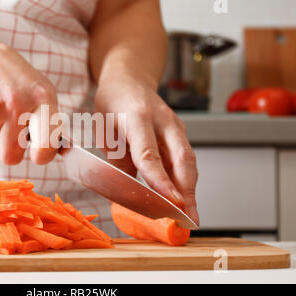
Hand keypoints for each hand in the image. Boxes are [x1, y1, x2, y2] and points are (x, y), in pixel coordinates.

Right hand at [0, 33, 58, 164]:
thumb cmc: (14, 79)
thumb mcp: (40, 90)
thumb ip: (50, 122)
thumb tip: (59, 151)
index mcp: (42, 98)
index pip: (46, 143)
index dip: (42, 156)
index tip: (37, 154)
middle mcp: (17, 103)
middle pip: (11, 157)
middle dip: (9, 150)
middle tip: (9, 132)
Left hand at [95, 76, 198, 224]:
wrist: (129, 78)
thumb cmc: (112, 102)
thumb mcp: (104, 128)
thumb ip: (118, 158)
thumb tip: (131, 188)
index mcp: (137, 117)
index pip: (149, 154)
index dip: (160, 180)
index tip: (169, 202)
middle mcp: (162, 120)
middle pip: (182, 158)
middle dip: (187, 191)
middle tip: (189, 218)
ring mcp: (174, 125)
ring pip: (188, 160)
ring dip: (190, 189)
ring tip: (189, 215)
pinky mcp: (179, 132)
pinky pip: (184, 158)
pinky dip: (185, 179)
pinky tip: (183, 198)